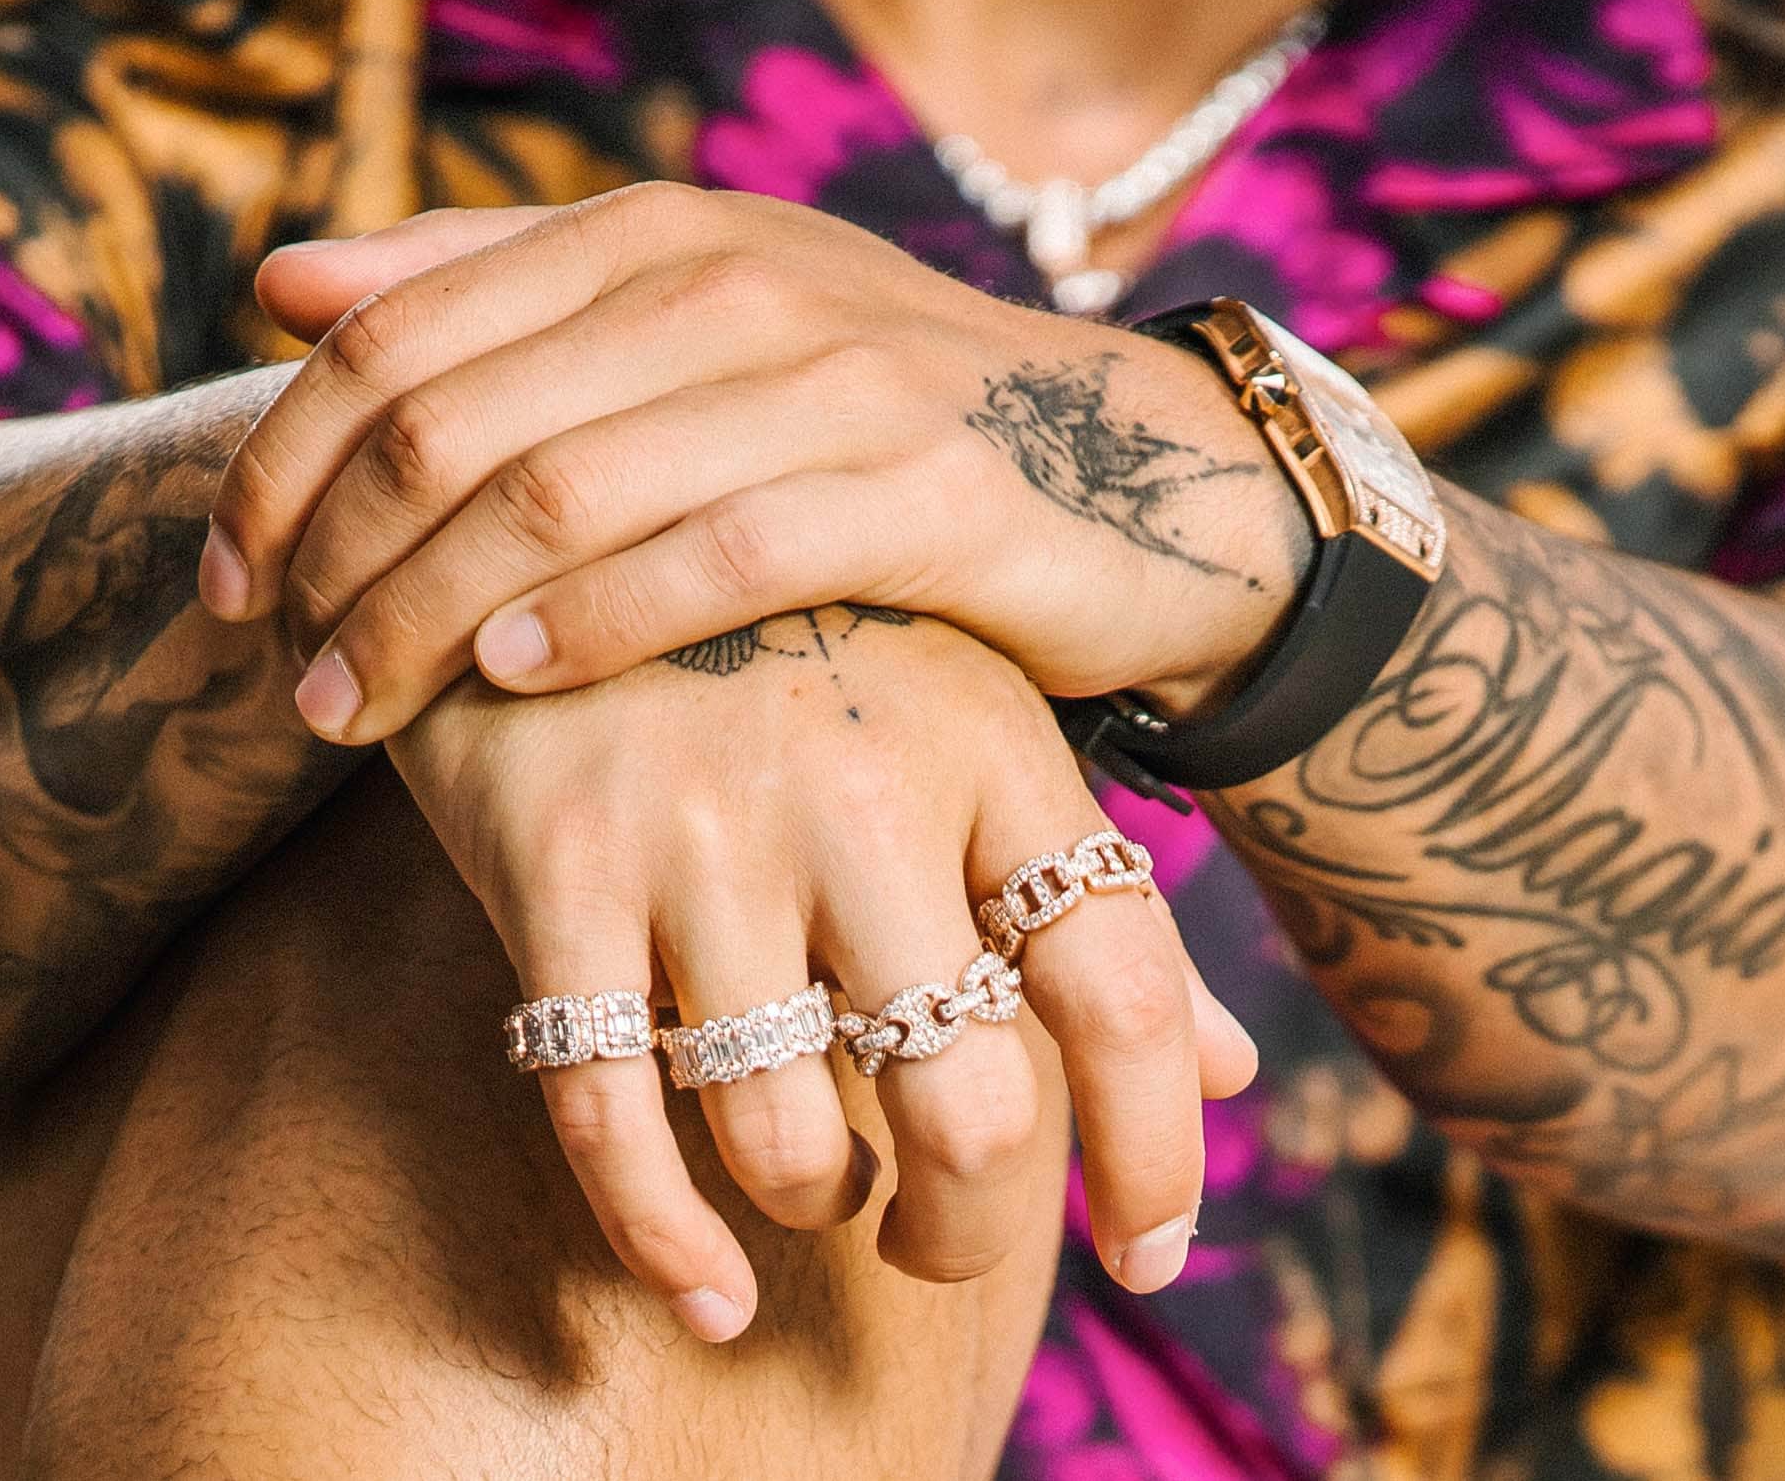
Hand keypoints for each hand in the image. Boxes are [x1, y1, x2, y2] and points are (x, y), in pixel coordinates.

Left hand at [199, 186, 1310, 745]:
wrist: (1138, 482)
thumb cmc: (875, 428)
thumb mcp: (689, 332)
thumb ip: (495, 299)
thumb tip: (287, 283)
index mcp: (653, 232)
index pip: (394, 331)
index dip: (282, 463)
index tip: (230, 588)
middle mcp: (731, 277)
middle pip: (450, 417)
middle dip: (334, 564)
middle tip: (287, 684)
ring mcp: (831, 379)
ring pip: (554, 494)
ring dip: (423, 619)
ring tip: (356, 717)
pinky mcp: (921, 493)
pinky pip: (710, 559)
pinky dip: (588, 624)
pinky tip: (511, 682)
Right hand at [385, 607, 1257, 1339]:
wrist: (569, 501)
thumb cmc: (808, 641)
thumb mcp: (974, 726)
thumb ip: (1094, 898)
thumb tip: (1225, 1072)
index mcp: (995, 749)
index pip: (1122, 991)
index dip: (1155, 1154)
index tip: (1153, 1256)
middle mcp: (868, 794)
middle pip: (971, 1106)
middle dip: (969, 1228)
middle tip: (940, 1242)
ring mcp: (708, 833)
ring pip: (791, 1137)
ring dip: (816, 1204)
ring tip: (819, 1181)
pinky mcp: (560, 869)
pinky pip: (612, 1120)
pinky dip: (665, 1240)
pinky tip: (708, 1283)